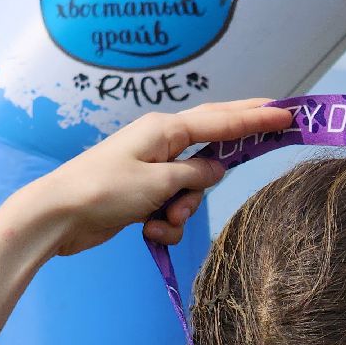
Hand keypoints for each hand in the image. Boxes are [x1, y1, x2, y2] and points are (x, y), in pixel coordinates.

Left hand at [29, 99, 292, 255]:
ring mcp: (151, 171)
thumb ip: (194, 176)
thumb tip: (215, 169)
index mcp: (165, 131)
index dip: (256, 117)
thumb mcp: (158, 183)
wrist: (59, 216)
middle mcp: (161, 145)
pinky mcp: (142, 197)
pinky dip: (166, 223)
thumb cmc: (103, 191)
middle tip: (277, 133)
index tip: (287, 113)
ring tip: (163, 218)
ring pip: (192, 190)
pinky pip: (172, 209)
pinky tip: (149, 231)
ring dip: (184, 209)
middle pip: (211, 144)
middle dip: (233, 152)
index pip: (221, 121)